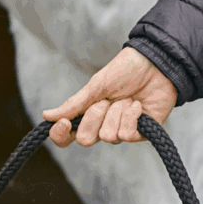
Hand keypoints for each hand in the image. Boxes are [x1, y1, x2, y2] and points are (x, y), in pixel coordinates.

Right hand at [44, 46, 178, 146]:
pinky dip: (131, 116)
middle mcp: (103, 125)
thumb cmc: (126, 71)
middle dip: (94, 118)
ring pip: (109, 136)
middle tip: (106, 100)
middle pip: (86, 140)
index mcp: (88, 113)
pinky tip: (138, 105)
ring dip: (116, 113)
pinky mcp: (142, 133)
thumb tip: (47, 116)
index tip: (65, 123)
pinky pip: (127, 135)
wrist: (156, 64)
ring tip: (127, 98)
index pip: (67, 136)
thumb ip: (75, 103)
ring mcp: (122, 130)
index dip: (61, 135)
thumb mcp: (97, 85)